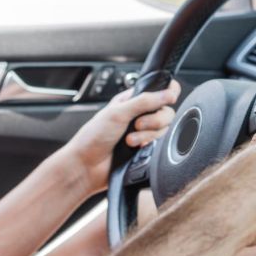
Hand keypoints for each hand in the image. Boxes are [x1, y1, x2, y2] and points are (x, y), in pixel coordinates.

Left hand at [62, 80, 180, 195]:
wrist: (87, 165)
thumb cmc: (94, 137)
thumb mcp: (117, 113)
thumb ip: (144, 101)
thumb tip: (168, 93)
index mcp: (131, 100)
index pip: (159, 90)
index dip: (168, 92)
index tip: (168, 99)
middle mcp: (139, 114)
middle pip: (166, 111)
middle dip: (154, 120)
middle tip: (136, 125)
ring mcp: (143, 132)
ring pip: (164, 128)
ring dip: (147, 134)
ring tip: (129, 140)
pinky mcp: (146, 148)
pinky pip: (160, 144)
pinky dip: (148, 145)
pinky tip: (135, 148)